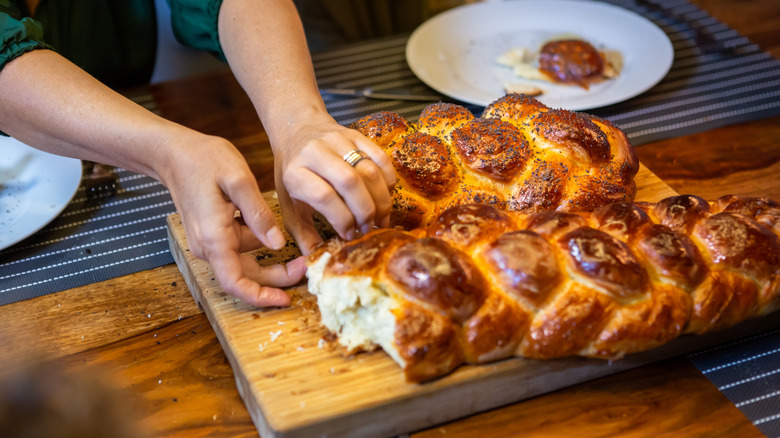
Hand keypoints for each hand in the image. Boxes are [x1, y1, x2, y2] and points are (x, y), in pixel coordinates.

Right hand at [157, 133, 305, 306]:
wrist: (174, 152)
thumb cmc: (203, 160)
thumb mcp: (239, 181)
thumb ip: (259, 215)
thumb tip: (278, 244)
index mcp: (214, 238)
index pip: (235, 283)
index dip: (261, 296)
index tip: (285, 299)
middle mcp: (208, 246)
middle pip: (246, 276)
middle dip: (277, 275)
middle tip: (306, 264)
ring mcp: (208, 241)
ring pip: (245, 260)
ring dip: (269, 255)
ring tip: (293, 238)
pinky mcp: (212, 234)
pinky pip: (238, 246)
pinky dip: (257, 241)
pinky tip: (268, 224)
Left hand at [272, 116, 395, 254]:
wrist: (297, 130)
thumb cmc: (293, 173)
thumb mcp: (289, 204)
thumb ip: (302, 234)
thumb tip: (317, 259)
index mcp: (295, 173)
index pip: (323, 196)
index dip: (341, 219)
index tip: (348, 235)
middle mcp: (315, 152)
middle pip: (349, 182)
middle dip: (365, 211)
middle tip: (369, 228)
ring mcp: (337, 140)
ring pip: (368, 170)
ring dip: (380, 199)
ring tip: (381, 217)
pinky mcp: (356, 134)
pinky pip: (381, 157)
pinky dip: (388, 180)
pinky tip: (385, 196)